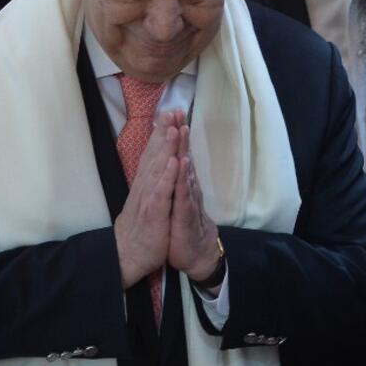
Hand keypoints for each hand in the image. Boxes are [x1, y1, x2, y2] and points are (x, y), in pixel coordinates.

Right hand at [113, 111, 182, 288]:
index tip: (169, 113)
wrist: (128, 255)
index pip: (153, 153)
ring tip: (174, 127)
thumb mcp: (145, 199)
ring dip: (166, 147)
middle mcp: (145, 186)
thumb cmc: (140, 227)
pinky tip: (174, 162)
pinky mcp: (154, 212)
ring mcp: (149, 197)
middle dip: (164, 131)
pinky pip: (162, 192)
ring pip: (159, 168)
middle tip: (172, 110)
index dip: (161, 132)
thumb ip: (150, 180)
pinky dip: (168, 176)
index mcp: (145, 183)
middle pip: (155, 154)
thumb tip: (155, 162)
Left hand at [168, 128, 220, 294]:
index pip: (176, 155)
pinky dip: (184, 180)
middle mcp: (186, 188)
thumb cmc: (184, 226)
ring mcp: (188, 201)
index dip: (173, 134)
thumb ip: (176, 179)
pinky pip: (185, 196)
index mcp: (180, 184)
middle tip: (177, 111)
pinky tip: (184, 166)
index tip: (169, 112)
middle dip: (179, 134)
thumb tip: (175, 159)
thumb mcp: (176, 199)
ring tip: (181, 129)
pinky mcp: (187, 217)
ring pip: (185, 172)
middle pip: (182, 157)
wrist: (196, 255)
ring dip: (183, 150)